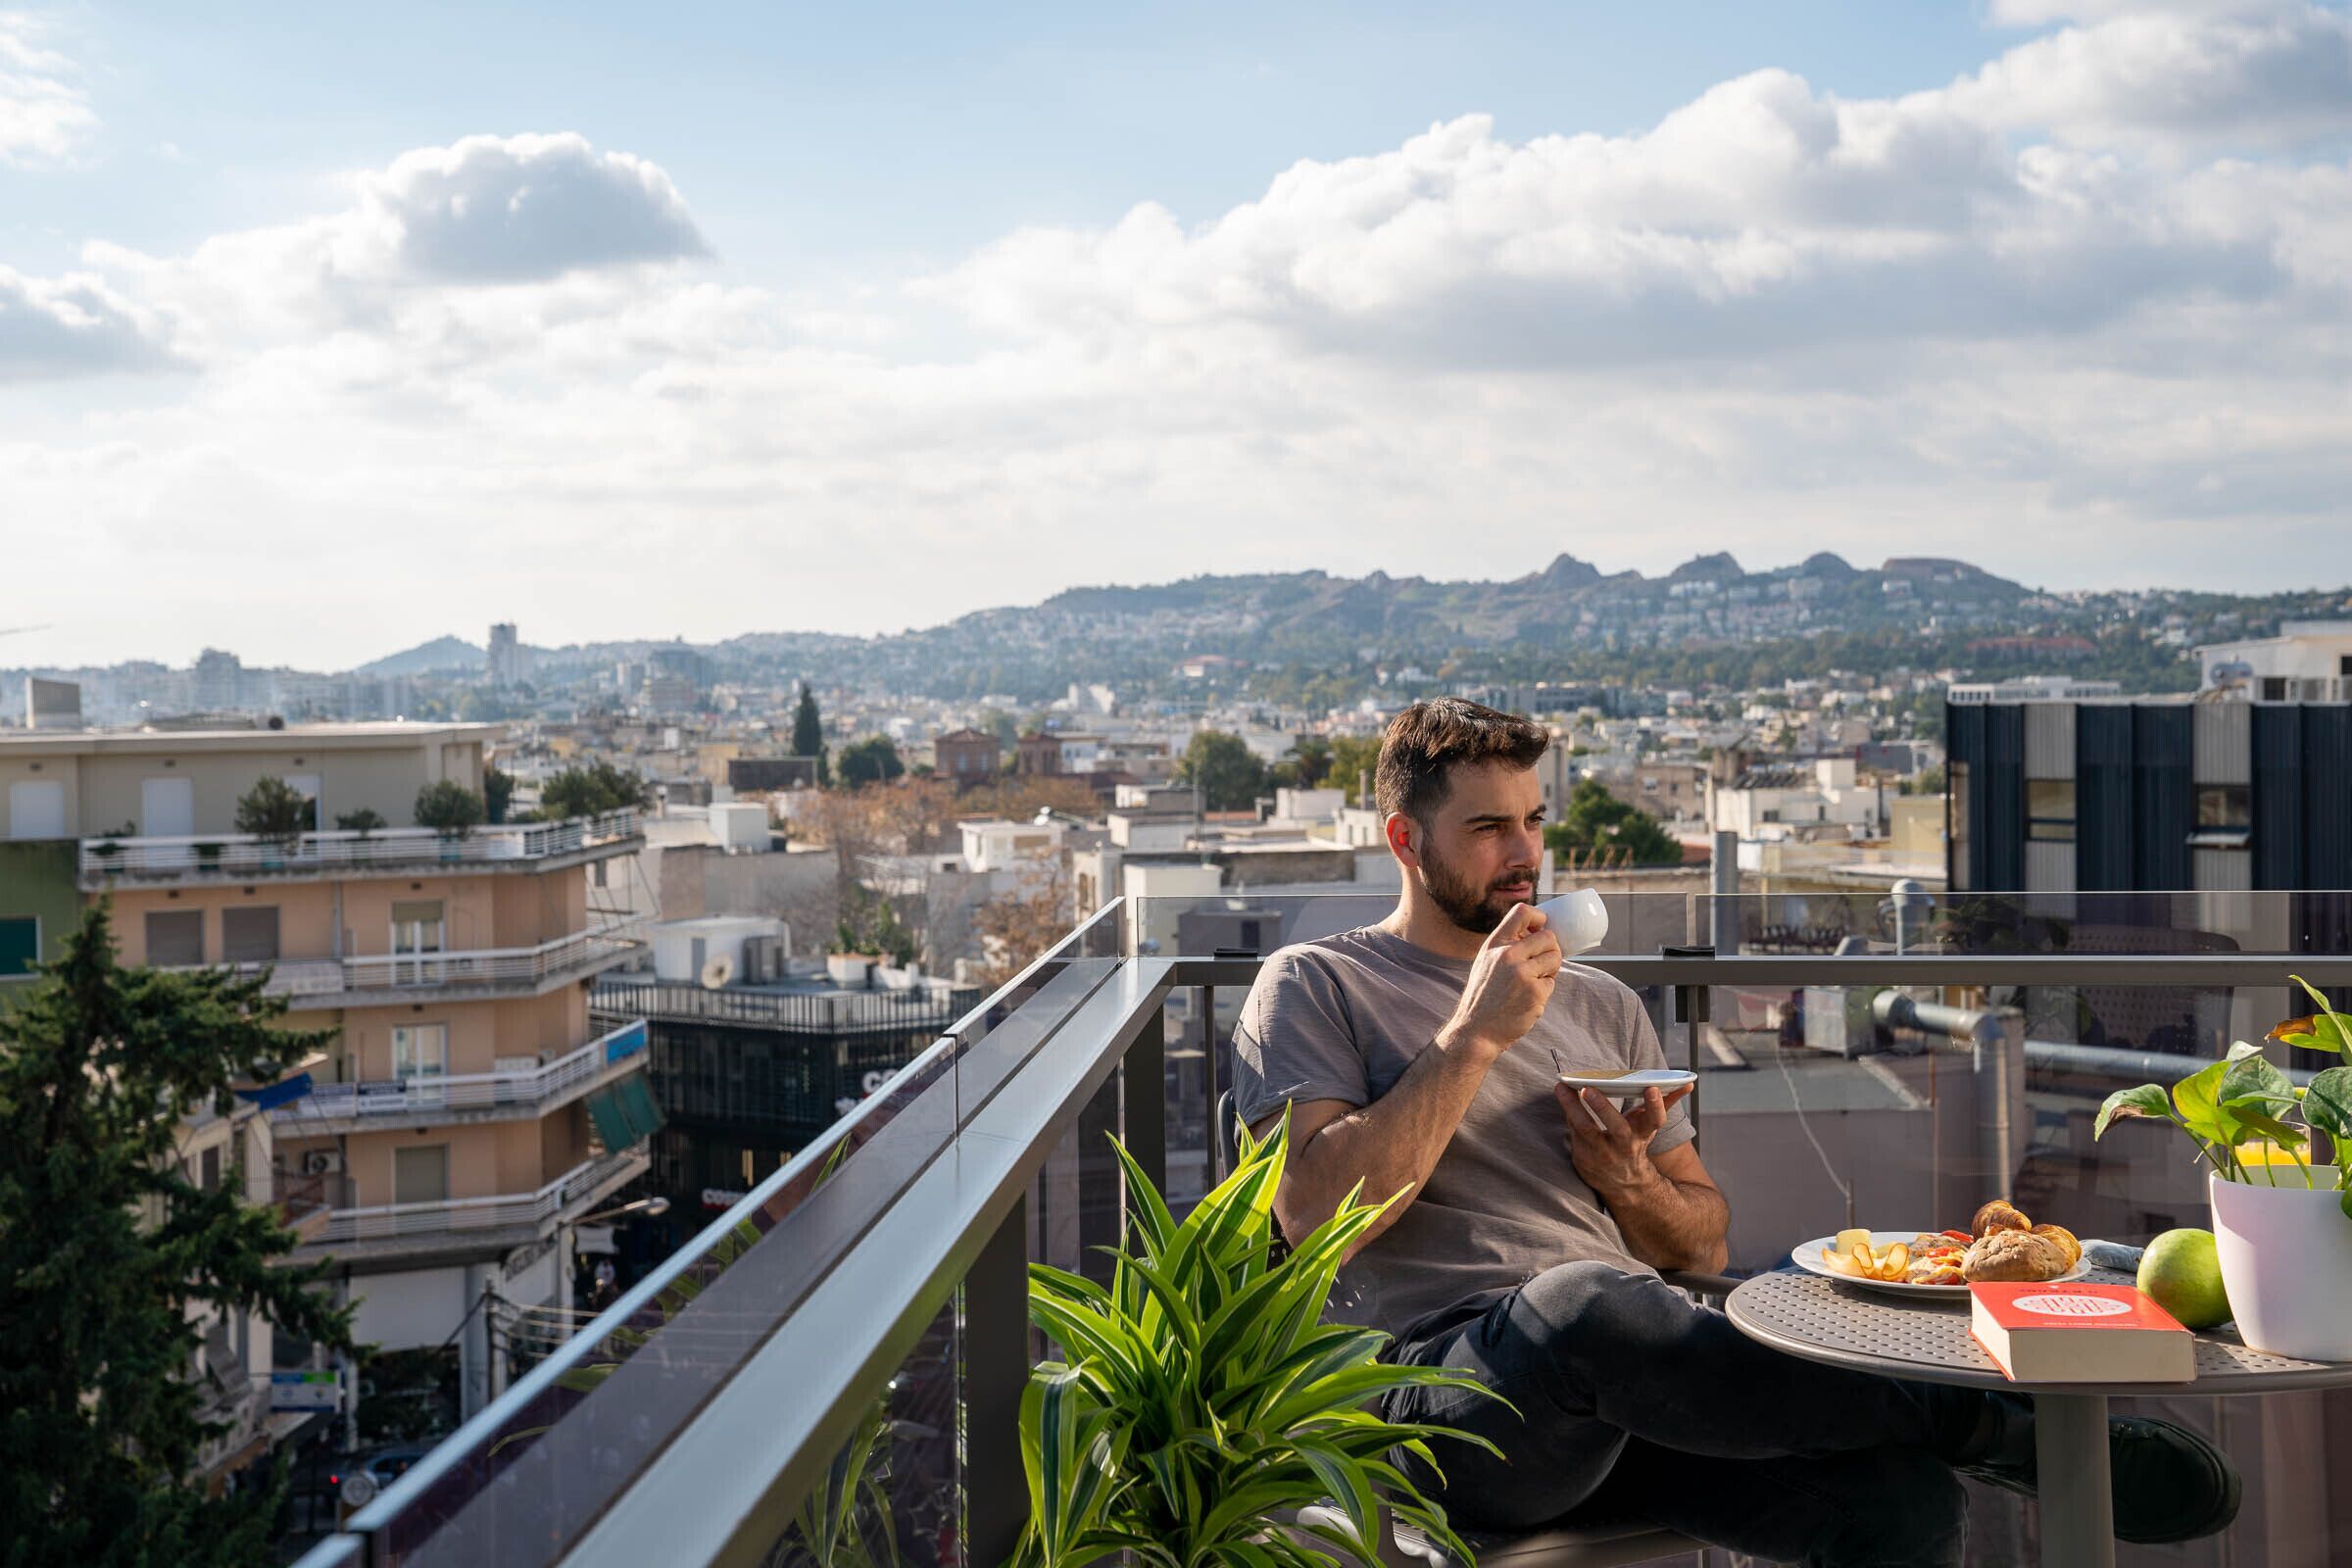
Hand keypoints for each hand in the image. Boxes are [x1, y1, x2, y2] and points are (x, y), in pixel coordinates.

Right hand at [1444, 903, 1562, 1054]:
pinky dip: (1545, 991)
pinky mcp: (1535, 992)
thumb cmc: (1483, 998)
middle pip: (1548, 936)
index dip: (1540, 917)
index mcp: (1495, 944)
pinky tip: (1528, 1000)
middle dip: (1551, 950)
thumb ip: (1507, 946)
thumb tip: (1537, 933)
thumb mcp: (1486, 962)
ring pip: (1556, 957)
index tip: (1540, 929)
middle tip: (1541, 965)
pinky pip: (1552, 983)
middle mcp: (1508, 954)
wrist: (1475, 1030)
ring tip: (1534, 982)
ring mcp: (1522, 973)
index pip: (1522, 912)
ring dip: (1550, 970)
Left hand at [1556, 1082, 1692, 1195]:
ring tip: (1561, 1087)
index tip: (1652, 1088)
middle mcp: (1624, 1146)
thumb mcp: (1649, 1125)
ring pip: (1586, 1129)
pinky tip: (1561, 1095)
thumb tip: (1689, 1084)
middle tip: (1588, 1089)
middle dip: (1603, 1107)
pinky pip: (1572, 1132)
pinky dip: (1566, 1114)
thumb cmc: (1634, 1142)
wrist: (1621, 1182)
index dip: (1656, 1105)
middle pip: (1616, 1127)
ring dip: (1572, 1107)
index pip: (1655, 1120)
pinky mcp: (1583, 1158)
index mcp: (1643, 1134)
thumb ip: (1665, 1103)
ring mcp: (1602, 1154)